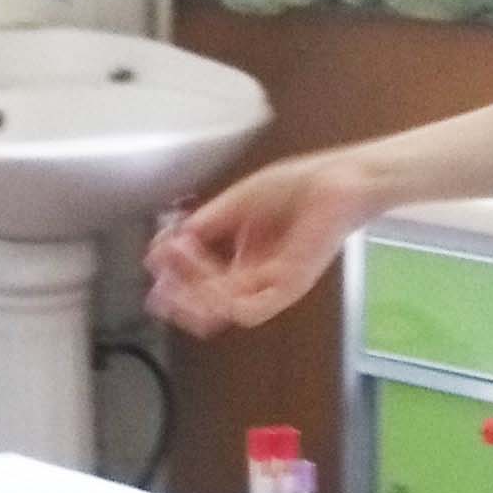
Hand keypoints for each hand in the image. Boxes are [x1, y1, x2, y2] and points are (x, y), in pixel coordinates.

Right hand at [145, 151, 370, 336]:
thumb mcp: (236, 201)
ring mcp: (271, 283)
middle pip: (206, 298)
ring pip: (223, 308)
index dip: (174, 271)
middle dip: (178, 294)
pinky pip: (252, 310)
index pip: (199, 274)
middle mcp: (254, 273)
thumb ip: (203, 223)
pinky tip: (209, 285)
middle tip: (159, 288)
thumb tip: (167, 241)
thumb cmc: (299, 186)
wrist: (338, 182)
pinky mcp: (289, 288)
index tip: (153, 261)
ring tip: (178, 283)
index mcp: (243, 254)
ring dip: (196, 298)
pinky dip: (225, 303)